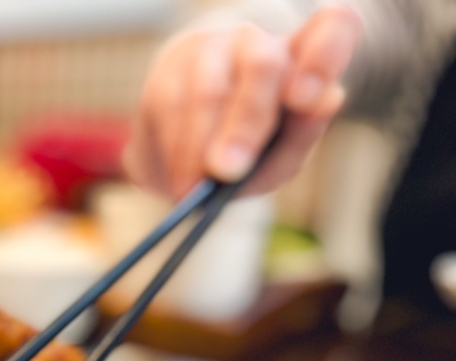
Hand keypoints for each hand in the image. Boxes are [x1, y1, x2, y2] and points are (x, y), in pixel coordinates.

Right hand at [124, 5, 362, 198]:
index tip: (306, 100)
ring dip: (199, 144)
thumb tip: (325, 101)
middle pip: (262, 66)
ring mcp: (214, 45)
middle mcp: (261, 40)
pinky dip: (174, 147)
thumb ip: (303, 135)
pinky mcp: (173, 62)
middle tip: (227, 171)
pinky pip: (171, 102)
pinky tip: (179, 176)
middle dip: (244, 123)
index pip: (335, 28)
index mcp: (306, 56)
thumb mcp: (281, 154)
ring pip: (209, 88)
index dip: (324, 57)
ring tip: (194, 188)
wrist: (187, 145)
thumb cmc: (247, 149)